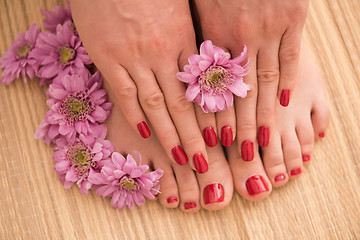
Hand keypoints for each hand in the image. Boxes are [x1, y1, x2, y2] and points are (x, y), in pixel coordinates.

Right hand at [70, 0, 208, 172]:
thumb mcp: (177, 6)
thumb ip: (187, 38)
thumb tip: (199, 67)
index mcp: (182, 38)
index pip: (200, 87)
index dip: (210, 116)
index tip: (219, 137)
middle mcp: (160, 52)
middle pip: (181, 103)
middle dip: (194, 136)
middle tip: (204, 162)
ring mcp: (132, 56)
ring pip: (155, 104)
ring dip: (169, 134)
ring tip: (181, 158)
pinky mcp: (107, 56)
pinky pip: (123, 93)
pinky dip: (135, 115)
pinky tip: (145, 134)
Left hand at [193, 0, 308, 157]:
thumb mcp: (197, 4)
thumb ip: (196, 36)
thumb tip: (190, 68)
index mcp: (212, 34)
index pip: (213, 86)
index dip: (213, 117)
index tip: (212, 141)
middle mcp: (239, 38)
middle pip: (238, 92)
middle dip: (237, 127)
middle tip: (238, 155)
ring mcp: (268, 29)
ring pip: (263, 83)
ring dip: (261, 116)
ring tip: (259, 143)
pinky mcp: (293, 18)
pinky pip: (289, 58)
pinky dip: (286, 83)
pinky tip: (283, 105)